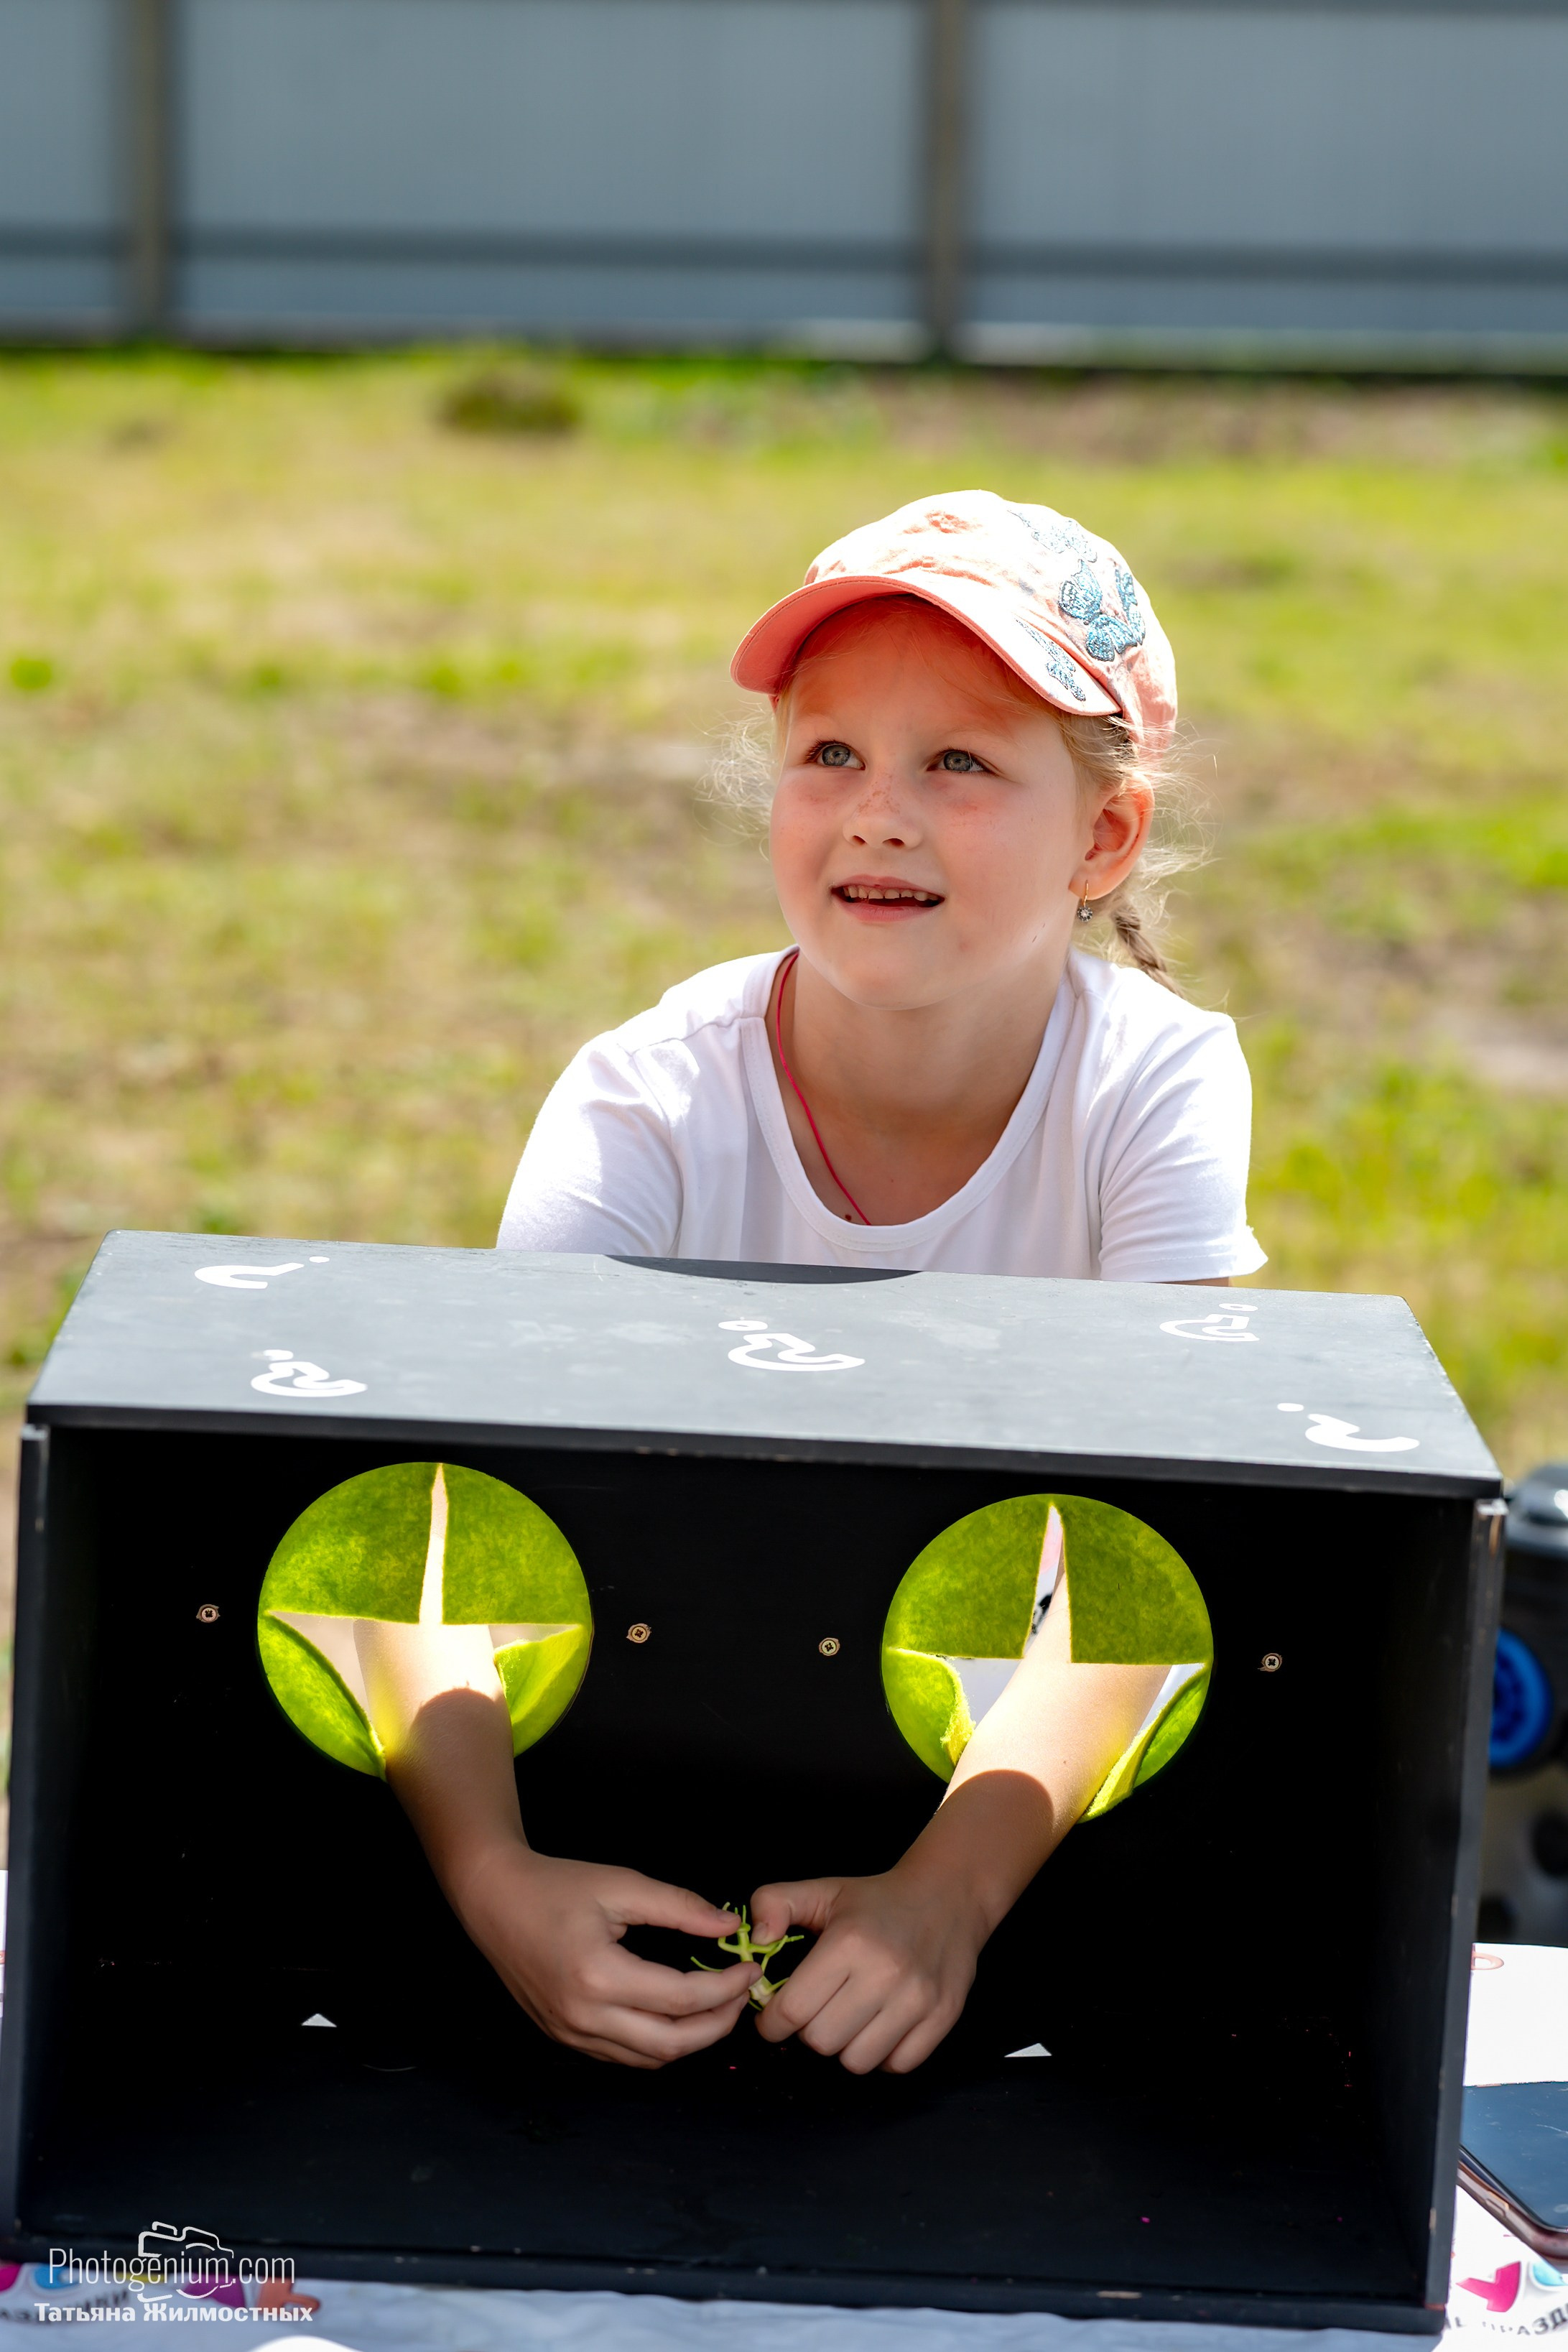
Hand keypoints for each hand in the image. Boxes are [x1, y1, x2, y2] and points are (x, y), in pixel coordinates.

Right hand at [451, 1841, 758, 2068]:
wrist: (493, 1900)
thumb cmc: (555, 1886)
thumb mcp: (621, 1884)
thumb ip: (679, 1907)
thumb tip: (729, 1927)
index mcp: (599, 1976)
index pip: (682, 2000)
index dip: (726, 1988)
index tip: (751, 1968)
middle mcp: (584, 2017)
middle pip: (672, 2044)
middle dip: (718, 2025)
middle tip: (741, 1995)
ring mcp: (571, 2034)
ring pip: (649, 2059)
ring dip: (691, 2040)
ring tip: (716, 2005)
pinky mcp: (564, 2037)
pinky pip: (623, 2056)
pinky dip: (658, 2044)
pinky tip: (675, 2015)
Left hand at [748, 1865, 987, 2074]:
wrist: (948, 1896)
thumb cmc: (876, 1900)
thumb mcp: (821, 1890)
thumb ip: (773, 1903)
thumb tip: (756, 1940)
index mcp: (849, 1942)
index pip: (792, 2010)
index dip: (771, 2022)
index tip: (773, 2016)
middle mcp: (886, 1972)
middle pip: (821, 2041)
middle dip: (808, 2031)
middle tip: (816, 2011)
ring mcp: (918, 1999)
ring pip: (857, 2061)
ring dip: (844, 2046)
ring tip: (848, 2019)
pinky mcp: (943, 2017)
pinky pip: (897, 2065)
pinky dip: (882, 2055)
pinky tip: (879, 2026)